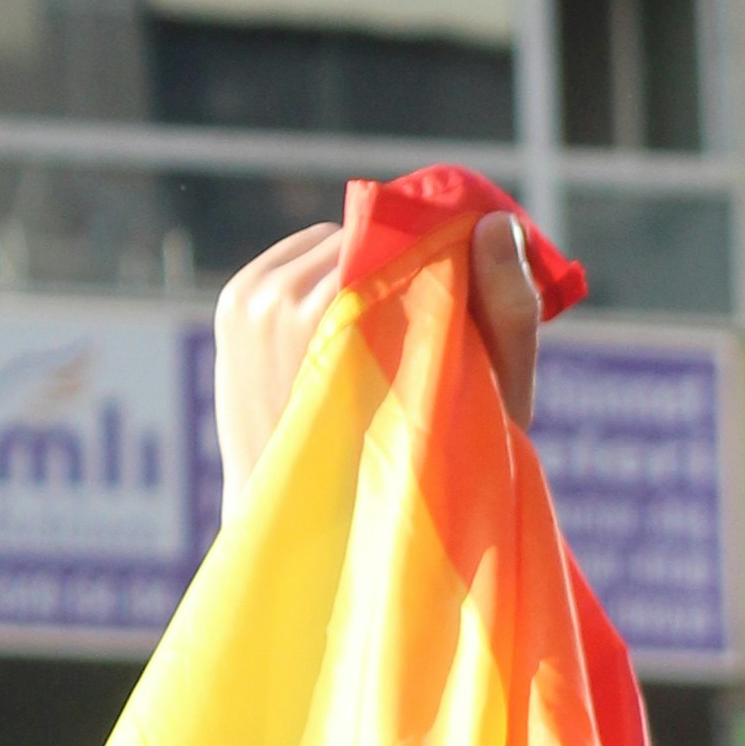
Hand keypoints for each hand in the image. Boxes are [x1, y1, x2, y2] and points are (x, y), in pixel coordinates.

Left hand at [212, 212, 542, 506]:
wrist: (303, 522)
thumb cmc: (421, 472)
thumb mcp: (491, 398)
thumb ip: (509, 308)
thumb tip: (497, 223)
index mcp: (350, 325)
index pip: (407, 245)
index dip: (442, 256)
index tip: (464, 287)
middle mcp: (286, 307)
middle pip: (365, 240)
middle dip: (394, 268)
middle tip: (412, 326)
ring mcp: (252, 303)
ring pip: (329, 245)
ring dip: (355, 271)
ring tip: (374, 335)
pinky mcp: (234, 302)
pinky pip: (294, 257)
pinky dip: (320, 277)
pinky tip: (337, 326)